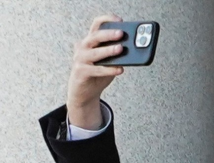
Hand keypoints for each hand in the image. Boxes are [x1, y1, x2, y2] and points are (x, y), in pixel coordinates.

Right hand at [67, 15, 124, 129]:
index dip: (107, 20)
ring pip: (94, 52)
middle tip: (121, 34)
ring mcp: (80, 59)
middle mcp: (83, 47)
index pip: (96, 25)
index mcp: (90, 41)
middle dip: (109, 34)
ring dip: (108, 50)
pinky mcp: (81, 72)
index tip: (120, 20)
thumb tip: (133, 50)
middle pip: (95, 36)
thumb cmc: (98, 73)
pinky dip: (109, 70)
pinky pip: (96, 70)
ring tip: (120, 49)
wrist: (84, 91)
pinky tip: (119, 69)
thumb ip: (117, 54)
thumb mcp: (109, 61)